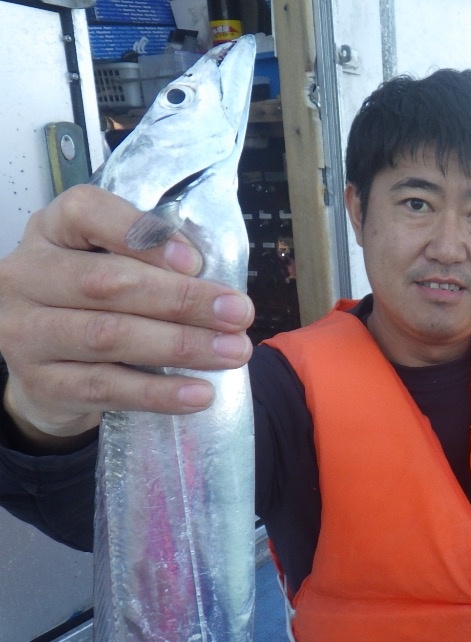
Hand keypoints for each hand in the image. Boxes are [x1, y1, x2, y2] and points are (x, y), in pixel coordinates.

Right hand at [0, 185, 254, 446]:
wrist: (45, 364)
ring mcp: (25, 331)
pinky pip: (106, 387)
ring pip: (109, 337)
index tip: (194, 261)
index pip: (86, 212)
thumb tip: (219, 289)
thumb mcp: (112, 264)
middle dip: (184, 300)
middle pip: (108, 283)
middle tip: (239, 313)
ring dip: (181, 346)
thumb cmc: (95, 302)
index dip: (141, 234)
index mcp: (51, 230)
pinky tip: (199, 393)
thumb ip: (154, 263)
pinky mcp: (40, 382)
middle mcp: (27, 276)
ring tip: (232, 352)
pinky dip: (158, 392)